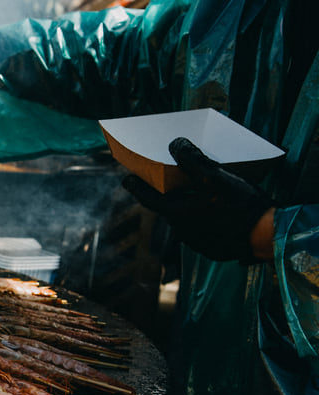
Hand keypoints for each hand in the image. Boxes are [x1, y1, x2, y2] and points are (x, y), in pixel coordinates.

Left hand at [121, 137, 274, 261]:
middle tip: (175, 181)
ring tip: (202, 195)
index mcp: (177, 214)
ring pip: (186, 221)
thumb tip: (175, 145)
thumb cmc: (240, 205)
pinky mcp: (212, 250)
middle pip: (169, 209)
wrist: (267, 235)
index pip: (148, 199)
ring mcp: (196, 243)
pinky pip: (202, 232)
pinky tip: (219, 213)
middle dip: (170, 195)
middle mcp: (182, 231)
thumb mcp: (216, 177)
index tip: (128, 179)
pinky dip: (205, 221)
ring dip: (189, 209)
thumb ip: (193, 161)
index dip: (137, 187)